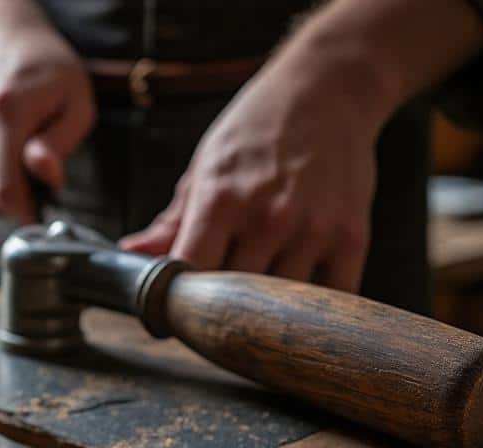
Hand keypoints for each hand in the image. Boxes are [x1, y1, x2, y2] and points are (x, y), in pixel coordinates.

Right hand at [0, 14, 93, 222]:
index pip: (5, 188)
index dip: (26, 214)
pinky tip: (5, 170)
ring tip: (25, 178)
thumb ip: (59, 143)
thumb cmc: (50, 75)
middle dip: (16, 207)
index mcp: (6, 112)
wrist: (4, 42)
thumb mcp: (76, 103)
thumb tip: (46, 177)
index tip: (45, 216)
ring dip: (0, 201)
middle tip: (41, 192)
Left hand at [120, 64, 379, 291]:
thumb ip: (171, 221)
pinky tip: (298, 309)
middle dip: (218, 315)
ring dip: (265, 316)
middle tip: (212, 321)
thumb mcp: (203, 167)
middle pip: (233, 299)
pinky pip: (333, 298)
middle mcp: (267, 218)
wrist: (327, 91)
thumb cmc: (255, 131)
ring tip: (253, 315)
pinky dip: (315, 312)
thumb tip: (130, 254)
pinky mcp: (352, 237)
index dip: (176, 302)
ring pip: (280, 306)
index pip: (189, 274)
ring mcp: (312, 229)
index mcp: (220, 200)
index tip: (172, 314)